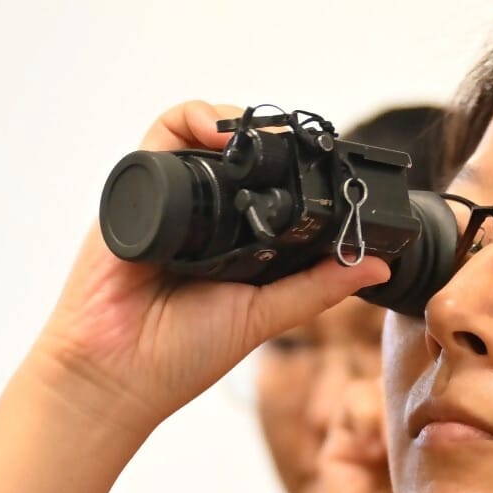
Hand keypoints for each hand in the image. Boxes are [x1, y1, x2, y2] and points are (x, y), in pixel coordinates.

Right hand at [30, 102, 389, 438]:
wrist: (116, 373)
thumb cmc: (179, 356)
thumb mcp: (263, 316)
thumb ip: (316, 288)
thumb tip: (377, 265)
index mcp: (231, 242)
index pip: (266, 184)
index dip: (293, 165)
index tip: (323, 164)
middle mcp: (199, 216)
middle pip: (233, 152)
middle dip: (265, 137)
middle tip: (295, 145)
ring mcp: (165, 201)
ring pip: (199, 134)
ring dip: (233, 122)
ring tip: (258, 135)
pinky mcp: (133, 191)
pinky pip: (159, 136)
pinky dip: (190, 119)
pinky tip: (216, 132)